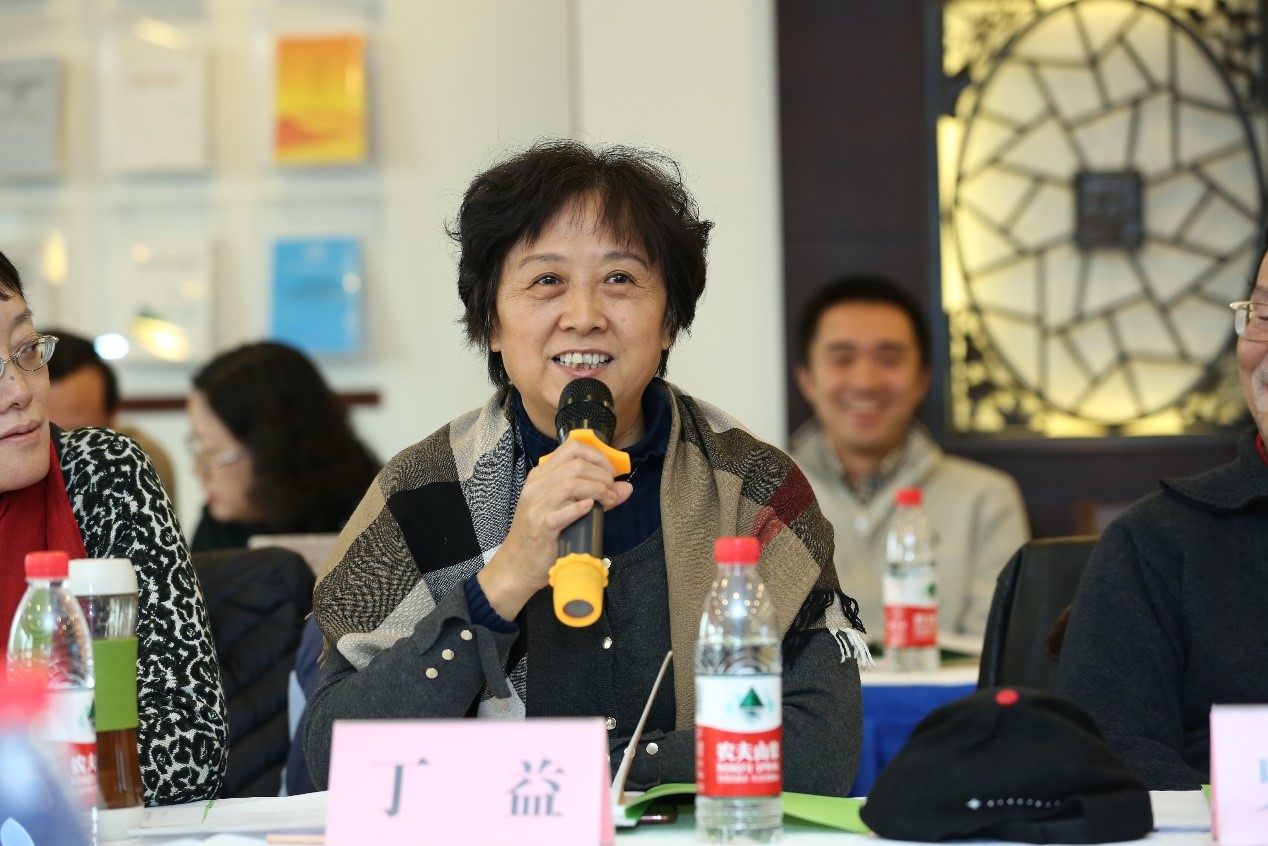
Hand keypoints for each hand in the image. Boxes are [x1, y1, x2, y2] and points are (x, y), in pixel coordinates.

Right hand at [477, 438, 632, 619]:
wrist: (518, 563)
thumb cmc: (542, 533)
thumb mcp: (563, 507)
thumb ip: (595, 494)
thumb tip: (625, 487)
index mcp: (541, 476)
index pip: (571, 448)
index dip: (597, 456)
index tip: (611, 471)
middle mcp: (536, 486)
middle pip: (576, 465)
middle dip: (602, 475)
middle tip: (612, 490)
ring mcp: (536, 506)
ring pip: (571, 483)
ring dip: (597, 489)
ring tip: (608, 501)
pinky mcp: (541, 527)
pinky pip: (563, 512)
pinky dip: (580, 508)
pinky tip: (591, 509)